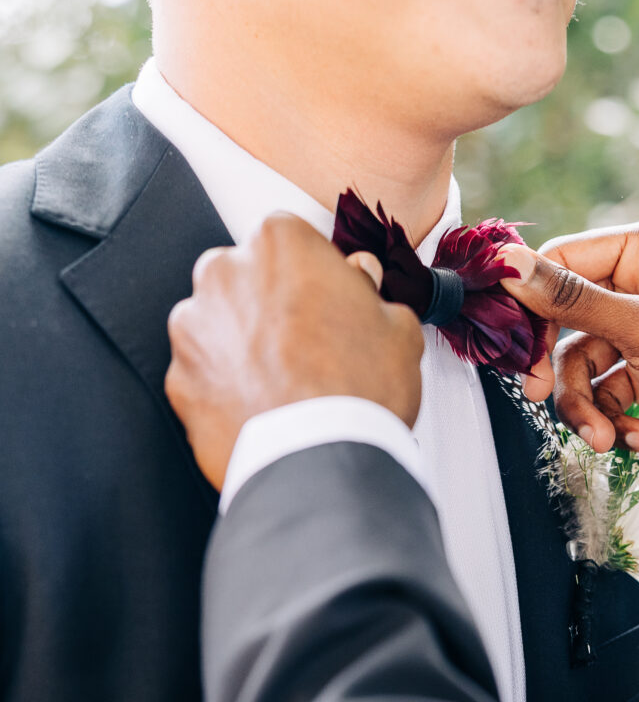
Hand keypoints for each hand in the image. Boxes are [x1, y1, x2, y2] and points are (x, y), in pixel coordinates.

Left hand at [166, 213, 424, 490]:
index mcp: (278, 243)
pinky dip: (226, 388)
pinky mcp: (177, 379)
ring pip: (221, 325)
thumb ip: (372, 292)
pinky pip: (205, 375)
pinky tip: (263, 408)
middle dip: (273, 304)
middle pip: (248, 277)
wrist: (320, 462)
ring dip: (245, 345)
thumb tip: (362, 282)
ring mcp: (193, 327)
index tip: (331, 300)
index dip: (316, 274)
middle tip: (312, 345)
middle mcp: (224, 273)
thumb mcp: (397, 328)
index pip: (294, 240)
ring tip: (287, 383)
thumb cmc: (359, 390)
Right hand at [499, 219, 638, 480]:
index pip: (566, 259)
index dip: (533, 300)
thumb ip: (572, 298)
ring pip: (582, 360)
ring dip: (587, 405)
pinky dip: (613, 416)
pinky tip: (636, 437)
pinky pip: (606, 387)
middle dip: (558, 366)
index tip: (509, 339)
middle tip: (536, 393)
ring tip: (603, 438)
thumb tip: (509, 263)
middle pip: (567, 316)